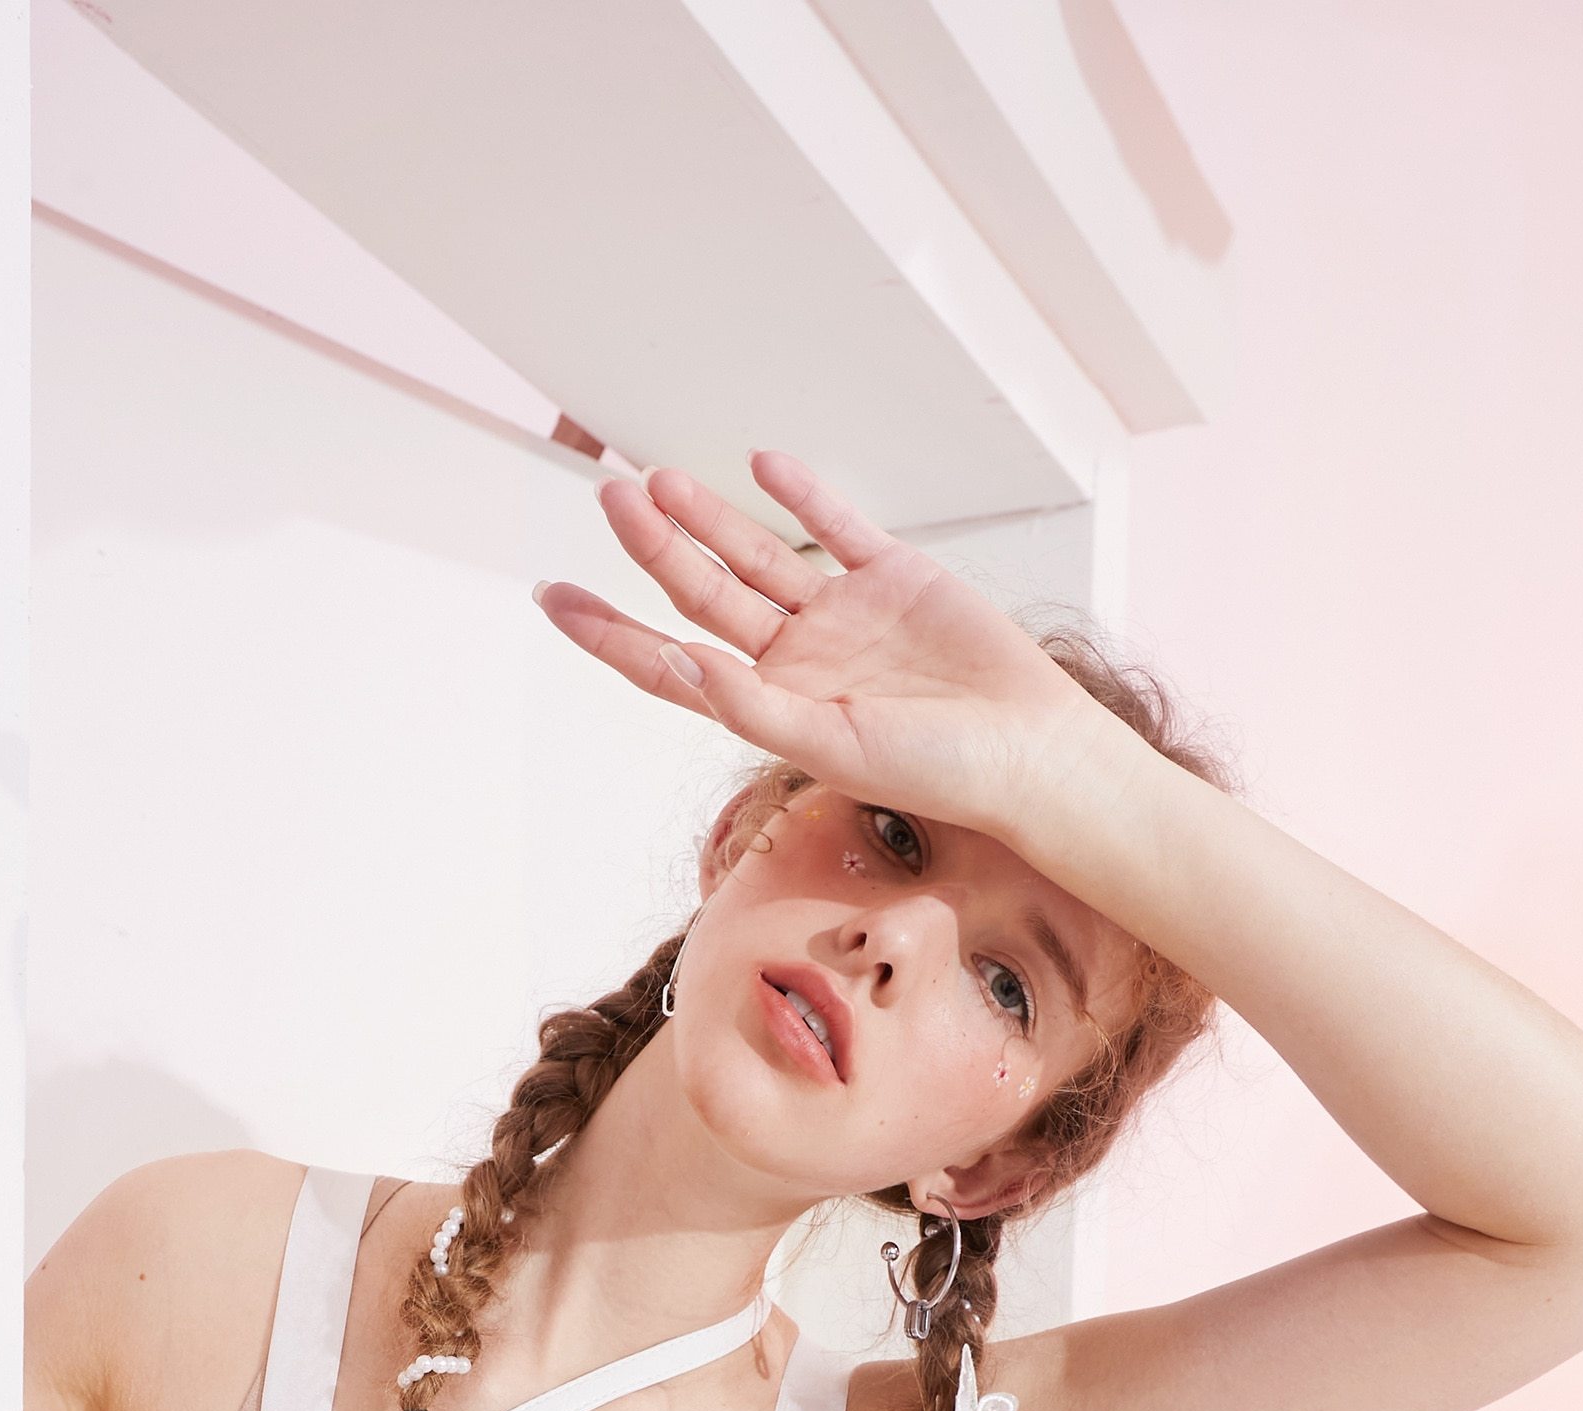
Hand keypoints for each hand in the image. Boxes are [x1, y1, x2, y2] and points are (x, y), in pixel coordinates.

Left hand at [532, 449, 1105, 840]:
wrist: (1029, 752)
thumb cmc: (937, 773)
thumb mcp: (835, 748)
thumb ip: (754, 709)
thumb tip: (682, 663)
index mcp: (771, 705)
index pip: (671, 664)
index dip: (610, 634)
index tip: (554, 601)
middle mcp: (797, 658)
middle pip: (705, 595)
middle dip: (653, 550)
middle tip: (608, 499)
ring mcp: (843, 615)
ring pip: (758, 555)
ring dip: (710, 517)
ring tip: (658, 480)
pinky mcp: (894, 578)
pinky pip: (837, 526)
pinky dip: (803, 495)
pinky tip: (764, 464)